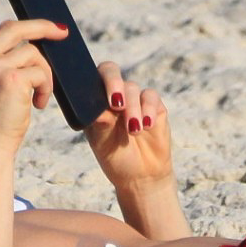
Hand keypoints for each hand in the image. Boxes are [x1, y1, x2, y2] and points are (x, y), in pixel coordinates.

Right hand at [0, 0, 60, 166]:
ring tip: (40, 95)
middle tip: (62, 31)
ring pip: (32, 52)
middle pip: (14, 27)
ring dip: (44, 73)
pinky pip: (41, 69)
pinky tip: (38, 105)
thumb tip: (35, 37)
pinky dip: (46, 87)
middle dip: (42, 28)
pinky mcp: (10, 79)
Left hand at [86, 59, 174, 192]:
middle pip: (111, 72)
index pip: (91, 78)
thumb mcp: (103, 143)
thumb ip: (101, 125)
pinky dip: (149, 110)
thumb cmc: (115, 157)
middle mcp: (113, 95)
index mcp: (94, 101)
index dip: (93, 80)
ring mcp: (134, 99)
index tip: (98, 96)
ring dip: (132, 109)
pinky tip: (147, 125)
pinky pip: (151, 98)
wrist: (140, 175)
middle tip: (116, 104)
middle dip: (114, 84)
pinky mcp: (154, 107)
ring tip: (133, 131)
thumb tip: (100, 111)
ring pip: (132, 89)